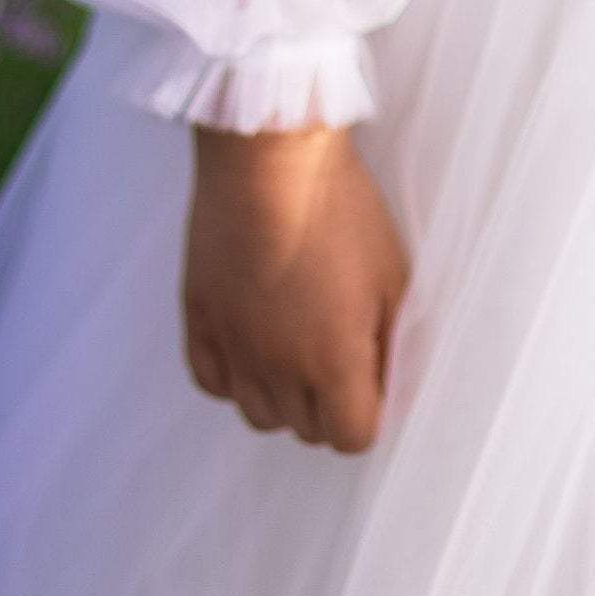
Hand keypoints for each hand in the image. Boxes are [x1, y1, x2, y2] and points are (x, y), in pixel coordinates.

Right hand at [181, 121, 410, 452]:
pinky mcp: (200, 319)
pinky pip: (213, 381)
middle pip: (306, 429)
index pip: (352, 438)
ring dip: (282, 394)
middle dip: (330, 402)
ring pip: (258, 414)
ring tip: (299, 342)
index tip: (375, 373)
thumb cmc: (340, 207)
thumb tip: (393, 376)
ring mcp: (234, 348)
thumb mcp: (394, 271)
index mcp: (334, 363)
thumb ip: (394, 339)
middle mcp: (279, 370)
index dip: (369, 410)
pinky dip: (234, 374)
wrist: (269, 158)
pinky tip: (255, 340)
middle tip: (341, 348)